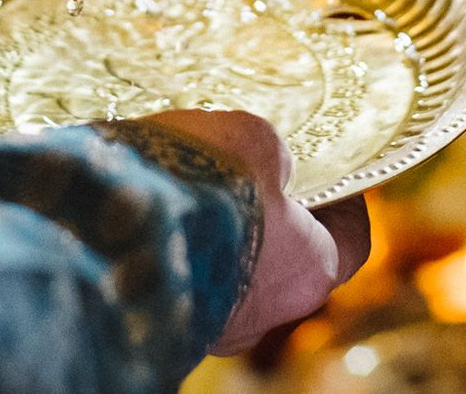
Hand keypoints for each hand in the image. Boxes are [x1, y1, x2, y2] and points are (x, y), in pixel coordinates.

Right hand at [131, 110, 370, 355]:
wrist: (114, 225)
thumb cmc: (209, 182)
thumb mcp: (254, 140)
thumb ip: (271, 157)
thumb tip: (267, 165)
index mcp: (312, 271)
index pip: (351, 244)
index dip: (344, 207)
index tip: (332, 178)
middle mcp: (265, 314)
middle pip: (283, 262)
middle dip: (268, 218)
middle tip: (250, 175)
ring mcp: (209, 326)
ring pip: (224, 274)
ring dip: (215, 233)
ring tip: (192, 183)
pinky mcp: (159, 320)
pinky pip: (177, 279)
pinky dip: (174, 246)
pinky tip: (156, 207)